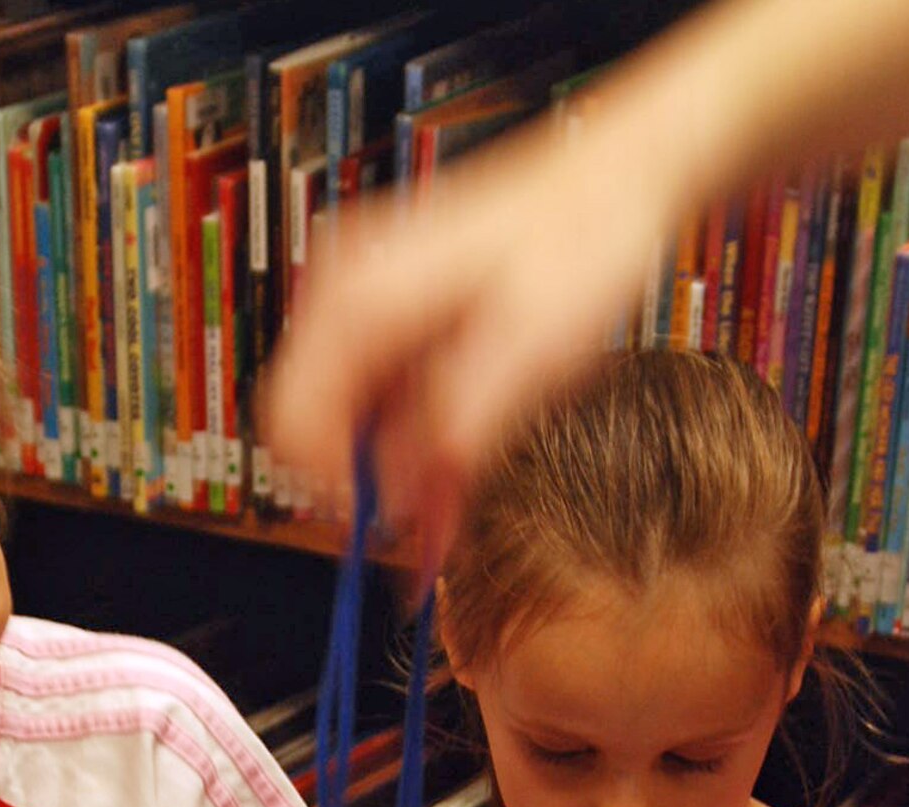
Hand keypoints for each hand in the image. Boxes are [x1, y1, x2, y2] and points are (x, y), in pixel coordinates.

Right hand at [262, 111, 666, 575]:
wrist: (614, 175)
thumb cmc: (581, 241)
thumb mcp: (527, 355)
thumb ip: (458, 436)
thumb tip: (413, 514)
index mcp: (361, 297)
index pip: (294, 423)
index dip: (335, 489)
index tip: (384, 528)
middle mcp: (343, 289)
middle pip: (305, 421)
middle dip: (360, 478)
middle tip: (424, 515)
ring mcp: (360, 291)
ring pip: (338, 411)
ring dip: (387, 458)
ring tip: (454, 480)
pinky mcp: (386, 301)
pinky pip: (370, 387)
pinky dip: (402, 429)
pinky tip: (455, 445)